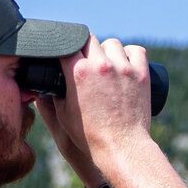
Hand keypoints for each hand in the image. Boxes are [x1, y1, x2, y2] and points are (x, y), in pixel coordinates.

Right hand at [34, 36, 153, 182]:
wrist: (122, 148)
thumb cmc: (90, 135)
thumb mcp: (63, 115)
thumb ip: (53, 95)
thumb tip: (46, 84)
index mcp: (78, 72)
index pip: (67, 44)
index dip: (65, 46)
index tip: (67, 52)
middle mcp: (101, 66)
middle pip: (89, 39)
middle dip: (85, 47)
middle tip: (86, 59)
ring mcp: (123, 69)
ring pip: (113, 43)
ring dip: (107, 50)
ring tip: (107, 63)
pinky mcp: (141, 75)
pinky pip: (137, 51)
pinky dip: (131, 54)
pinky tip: (126, 61)